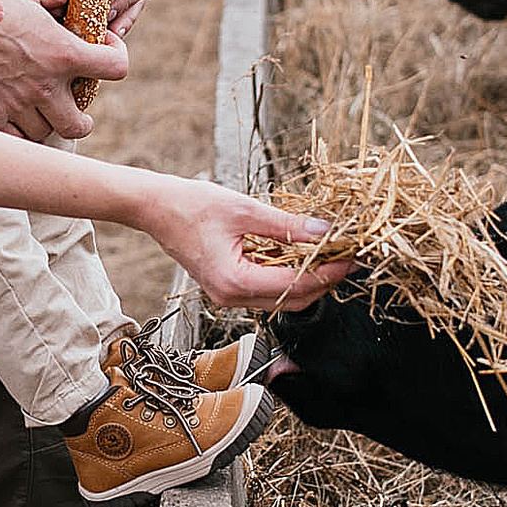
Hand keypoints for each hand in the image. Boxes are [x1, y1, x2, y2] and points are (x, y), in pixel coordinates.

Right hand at [0, 0, 125, 140]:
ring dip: (45, 125)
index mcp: (62, 53)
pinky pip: (14, 141)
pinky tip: (13, 120)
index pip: (116, 67)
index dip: (117, 59)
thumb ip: (51, 15)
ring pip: (45, 134)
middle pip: (81, 123)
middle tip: (72, 110)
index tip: (105, 55)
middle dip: (80, 119)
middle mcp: (44, 85)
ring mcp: (16, 106)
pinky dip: (16, 134)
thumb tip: (61, 12)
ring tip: (37, 112)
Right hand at [134, 179, 335, 310]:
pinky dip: (287, 276)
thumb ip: (286, 225)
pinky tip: (301, 256)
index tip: (350, 257)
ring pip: (281, 299)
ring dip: (307, 280)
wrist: (156, 208)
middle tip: (346, 257)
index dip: (327, 272)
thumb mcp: (245, 210)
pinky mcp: (227, 287)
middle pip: (292, 301)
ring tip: (329, 254)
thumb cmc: (192, 205)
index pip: (295, 285)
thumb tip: (324, 232)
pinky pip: (266, 289)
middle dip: (323, 280)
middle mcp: (231, 297)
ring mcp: (228, 296)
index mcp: (234, 281)